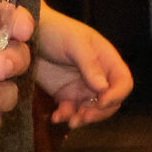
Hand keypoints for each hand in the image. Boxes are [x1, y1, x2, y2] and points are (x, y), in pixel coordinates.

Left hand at [34, 8, 132, 126]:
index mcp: (107, 60)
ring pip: (91, 111)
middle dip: (99, 112)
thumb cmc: (55, 30)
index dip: (117, 95)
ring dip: (83, 119)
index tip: (102, 102)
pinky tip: (56, 117)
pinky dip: (65, 117)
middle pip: (110, 102)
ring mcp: (82, 87)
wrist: (28, 34)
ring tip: (70, 121)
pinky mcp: (65, 95)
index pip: (123, 82)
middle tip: (83, 116)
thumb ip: (89, 64)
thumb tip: (103, 88)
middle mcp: (98, 76)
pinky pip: (70, 111)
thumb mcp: (74, 43)